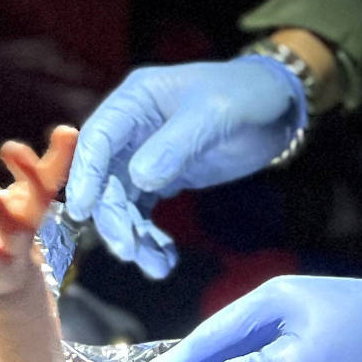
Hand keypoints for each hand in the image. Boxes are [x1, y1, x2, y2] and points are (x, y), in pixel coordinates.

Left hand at [0, 127, 77, 300]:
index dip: (27, 171)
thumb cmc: (20, 223)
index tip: (9, 148)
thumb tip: (70, 128)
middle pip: (7, 221)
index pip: (38, 193)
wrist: (11, 282)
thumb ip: (53, 163)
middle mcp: (14, 240)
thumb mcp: (36, 195)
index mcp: (31, 215)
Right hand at [62, 57, 307, 278]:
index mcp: (136, 100)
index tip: (82, 210)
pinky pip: (144, 210)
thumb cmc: (246, 96)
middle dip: (113, 215)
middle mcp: (132, 127)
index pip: (98, 137)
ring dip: (133, 234)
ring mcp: (144, 153)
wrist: (279, 106)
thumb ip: (176, 145)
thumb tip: (140, 179)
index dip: (85, 173)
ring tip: (156, 266)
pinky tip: (165, 258)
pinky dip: (150, 236)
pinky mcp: (163, 176)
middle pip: (106, 176)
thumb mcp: (215, 114)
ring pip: (122, 200)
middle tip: (129, 250)